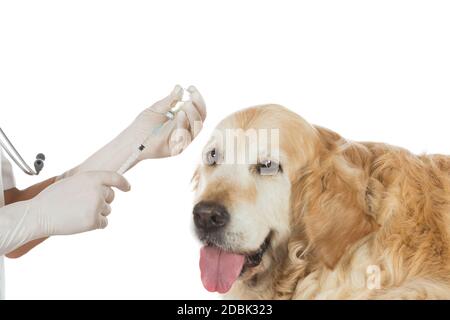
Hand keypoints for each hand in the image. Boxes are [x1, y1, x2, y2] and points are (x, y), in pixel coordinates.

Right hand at [31, 171, 129, 235]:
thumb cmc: (53, 199)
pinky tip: (80, 222)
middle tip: (84, 205)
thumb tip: (105, 189)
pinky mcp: (94, 220)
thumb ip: (90, 184)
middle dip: (102, 201)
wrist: (38, 214)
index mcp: (91, 177)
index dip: (123, 183)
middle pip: (111, 197)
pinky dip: (95, 224)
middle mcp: (97, 190)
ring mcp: (96, 205)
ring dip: (97, 213)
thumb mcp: (72, 182)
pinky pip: (103, 223)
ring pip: (107, 210)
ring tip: (77, 213)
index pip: (115, 177)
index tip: (127, 188)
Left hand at [59, 85, 206, 178]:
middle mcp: (186, 132)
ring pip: (196, 129)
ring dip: (192, 115)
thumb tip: (180, 88)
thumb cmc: (142, 126)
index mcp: (183, 121)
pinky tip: (179, 114)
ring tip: (186, 105)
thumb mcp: (156, 109)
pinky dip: (183, 126)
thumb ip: (169, 100)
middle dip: (198, 106)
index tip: (191, 87)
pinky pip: (185, 139)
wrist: (130, 141)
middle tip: (189, 98)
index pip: (198, 111)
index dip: (198, 99)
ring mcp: (182, 142)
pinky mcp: (176, 150)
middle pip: (201, 119)